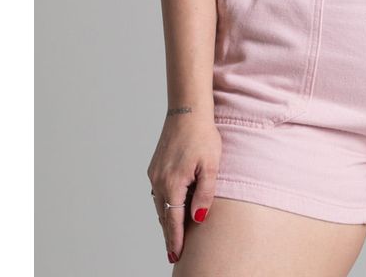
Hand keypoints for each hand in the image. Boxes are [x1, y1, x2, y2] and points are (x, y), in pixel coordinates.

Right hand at [147, 111, 220, 264]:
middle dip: (169, 235)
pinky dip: (164, 205)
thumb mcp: (211, 165)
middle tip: (174, 254)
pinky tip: (171, 209)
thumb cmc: (203, 135)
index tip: (176, 255)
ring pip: (159, 205)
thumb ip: (205, 194)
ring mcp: (154, 173)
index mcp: (173, 183)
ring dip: (166, 220)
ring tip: (174, 236)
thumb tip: (198, 219)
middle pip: (164, 216)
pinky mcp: (154, 167)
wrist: (187, 110)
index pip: (173, 221)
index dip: (175, 240)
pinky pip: (158, 192)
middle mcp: (159, 181)